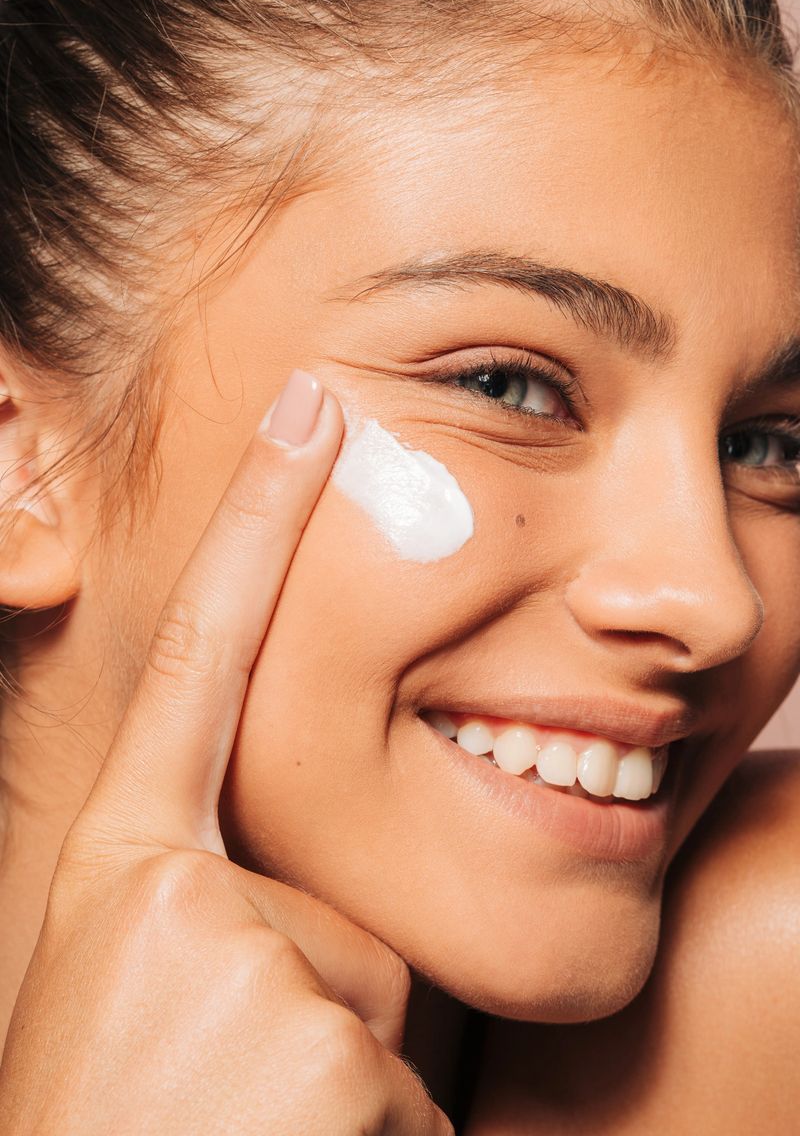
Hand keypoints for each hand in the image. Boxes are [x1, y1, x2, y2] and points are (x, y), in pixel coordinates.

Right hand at [0, 372, 452, 1134]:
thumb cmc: (101, 1119)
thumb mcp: (124, 991)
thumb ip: (206, 907)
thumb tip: (278, 914)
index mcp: (120, 869)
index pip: (204, 653)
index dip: (256, 521)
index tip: (308, 410)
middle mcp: (176, 896)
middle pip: (334, 894)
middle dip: (314, 990)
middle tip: (224, 1081)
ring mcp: (254, 970)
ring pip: (371, 993)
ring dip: (334, 1074)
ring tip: (243, 1131)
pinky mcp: (330, 1051)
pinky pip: (404, 1086)